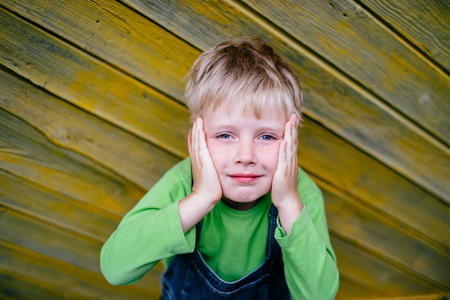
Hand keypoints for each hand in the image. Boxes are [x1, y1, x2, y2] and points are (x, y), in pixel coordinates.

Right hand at [188, 117, 221, 203]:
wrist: (205, 197)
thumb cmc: (210, 190)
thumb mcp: (211, 176)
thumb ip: (212, 170)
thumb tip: (216, 169)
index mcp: (198, 162)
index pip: (196, 146)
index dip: (196, 136)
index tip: (197, 127)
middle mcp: (197, 159)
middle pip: (195, 141)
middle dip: (196, 130)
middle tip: (197, 119)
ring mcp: (199, 159)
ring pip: (197, 141)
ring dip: (197, 129)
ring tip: (198, 119)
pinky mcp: (203, 161)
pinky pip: (200, 145)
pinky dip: (199, 136)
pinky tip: (200, 128)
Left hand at [271, 114, 303, 233]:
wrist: (287, 200)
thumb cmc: (282, 187)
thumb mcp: (281, 171)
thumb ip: (279, 162)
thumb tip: (277, 154)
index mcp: (290, 160)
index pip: (292, 141)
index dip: (292, 130)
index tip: (292, 118)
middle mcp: (291, 161)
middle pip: (293, 141)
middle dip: (294, 128)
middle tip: (294, 115)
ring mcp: (288, 166)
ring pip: (290, 147)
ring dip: (290, 135)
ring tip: (290, 123)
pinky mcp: (283, 172)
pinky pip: (284, 159)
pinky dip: (285, 150)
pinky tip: (284, 141)